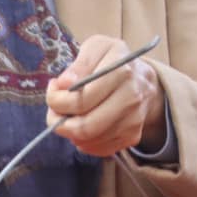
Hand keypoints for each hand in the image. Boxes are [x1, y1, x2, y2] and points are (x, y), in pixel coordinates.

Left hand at [47, 36, 166, 155]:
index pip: (81, 100)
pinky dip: (84, 142)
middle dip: (59, 123)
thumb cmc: (113, 61)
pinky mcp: (132, 136)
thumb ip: (80, 63)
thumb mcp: (97, 47)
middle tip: (54, 112)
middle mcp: (131, 98)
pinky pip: (101, 149)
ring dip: (70, 132)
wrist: (143, 80)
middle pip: (86, 126)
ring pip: (91, 140)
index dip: (57, 100)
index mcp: (121, 72)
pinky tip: (82, 126)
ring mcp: (134, 120)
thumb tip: (64, 83)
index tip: (53, 90)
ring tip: (68, 116)